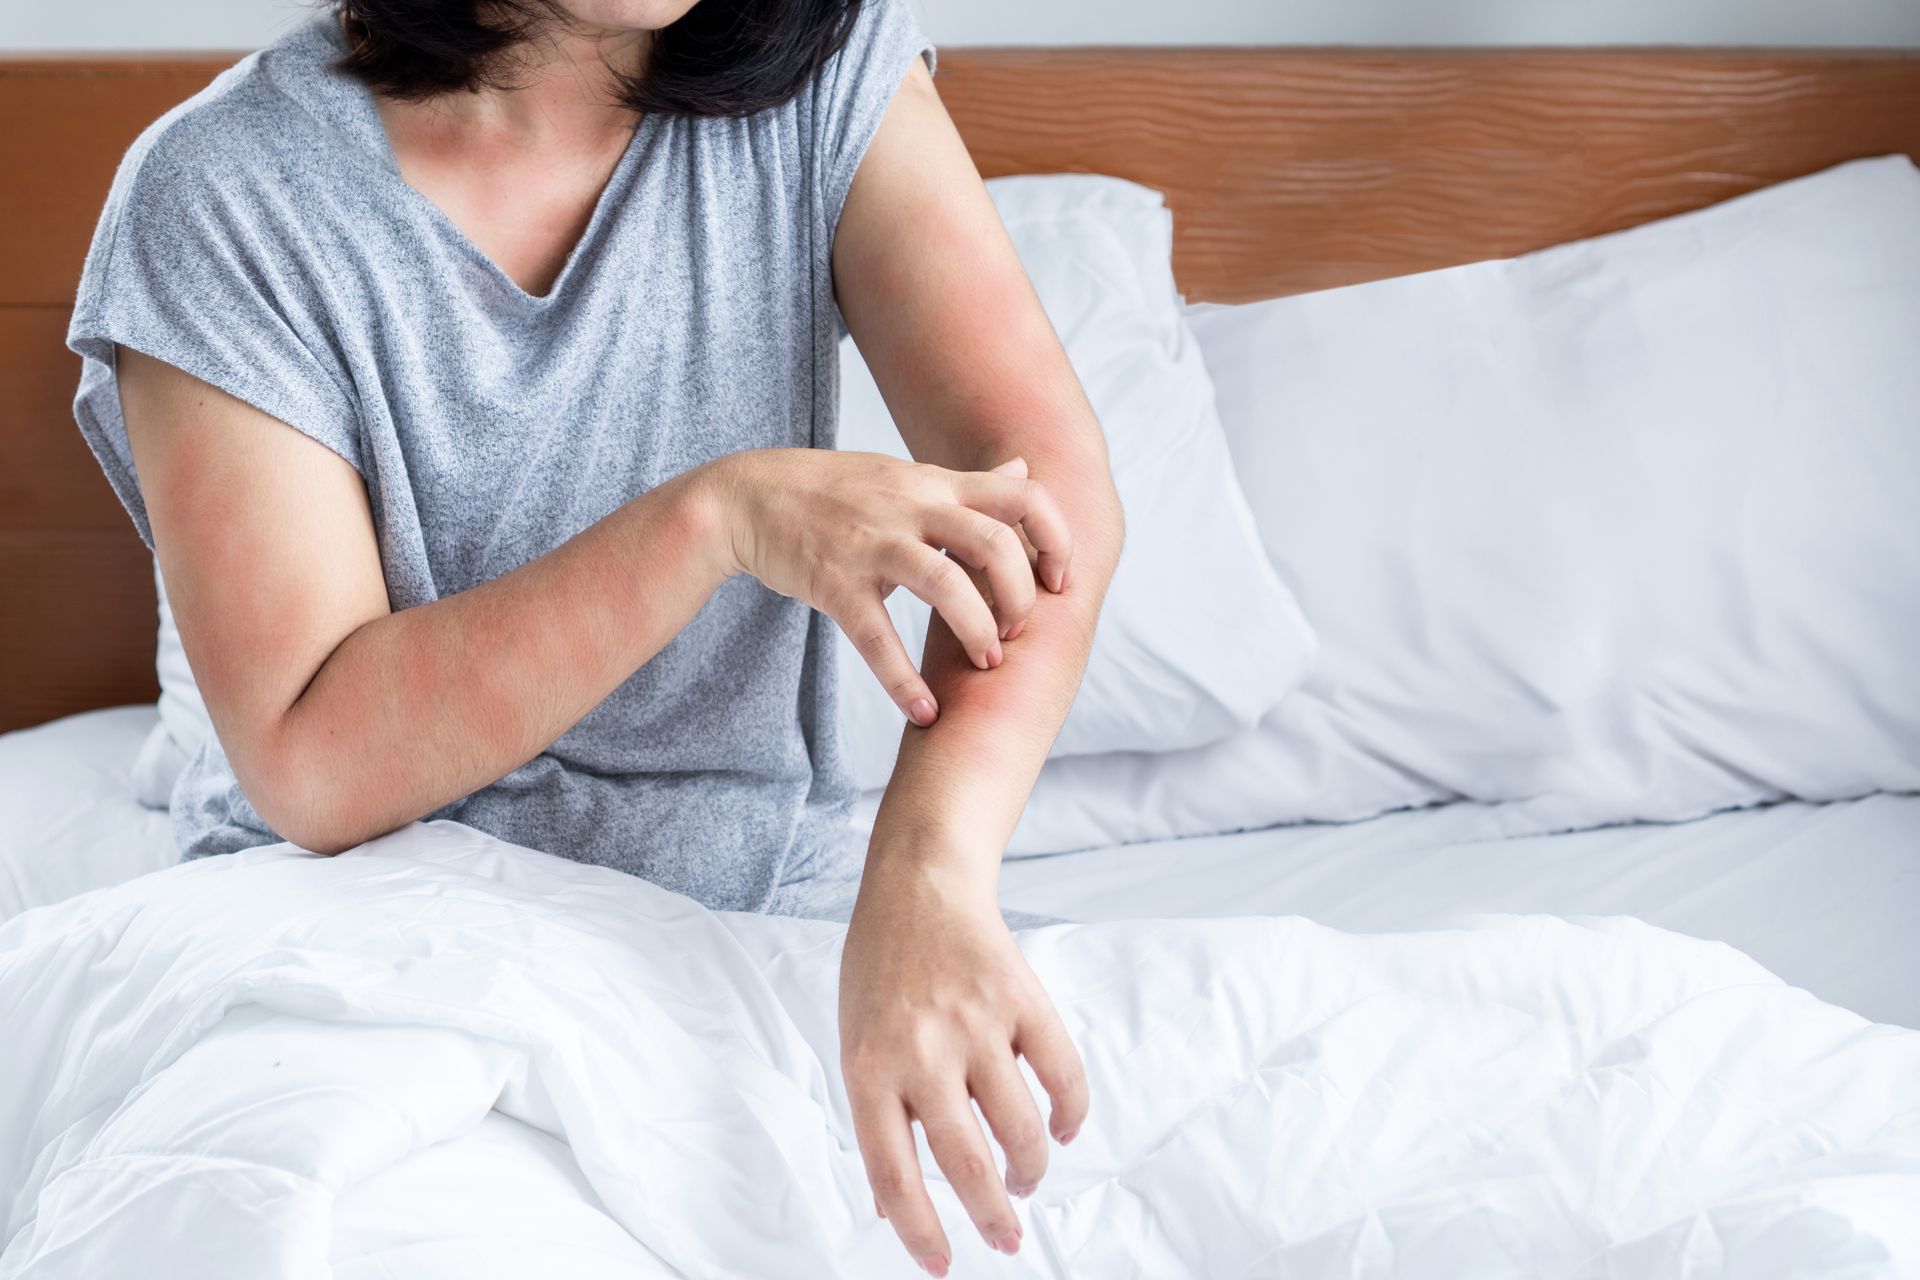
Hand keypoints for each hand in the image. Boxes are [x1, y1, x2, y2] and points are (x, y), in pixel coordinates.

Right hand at [703, 449, 1071, 725]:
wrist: (744, 497)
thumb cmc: (832, 491)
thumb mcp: (904, 474)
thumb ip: (966, 482)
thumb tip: (1022, 468)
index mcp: (934, 484)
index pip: (1021, 495)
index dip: (1056, 538)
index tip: (1060, 581)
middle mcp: (910, 508)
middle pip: (994, 542)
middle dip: (1020, 596)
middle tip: (1016, 632)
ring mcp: (871, 544)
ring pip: (947, 584)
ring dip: (978, 632)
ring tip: (987, 664)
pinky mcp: (833, 583)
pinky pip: (876, 636)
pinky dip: (902, 680)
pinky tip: (923, 711)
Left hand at [840, 860, 1087, 1275]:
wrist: (919, 884)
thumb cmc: (881, 970)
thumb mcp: (855, 1042)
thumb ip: (875, 1117)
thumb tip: (892, 1203)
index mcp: (869, 1067)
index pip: (894, 1173)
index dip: (920, 1231)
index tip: (943, 1265)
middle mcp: (922, 1050)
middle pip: (967, 1162)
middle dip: (993, 1216)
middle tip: (1007, 1239)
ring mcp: (976, 1023)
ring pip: (1020, 1127)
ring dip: (1030, 1169)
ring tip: (1026, 1181)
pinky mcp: (1022, 999)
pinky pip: (1062, 1074)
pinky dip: (1070, 1113)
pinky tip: (1061, 1130)